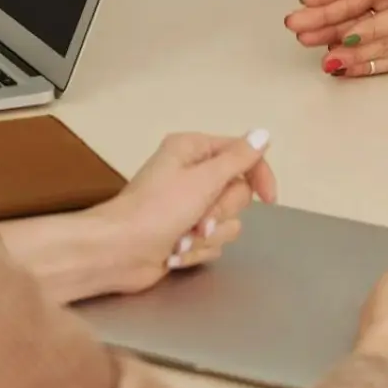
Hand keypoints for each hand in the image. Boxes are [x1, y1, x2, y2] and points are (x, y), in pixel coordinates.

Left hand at [93, 130, 278, 293]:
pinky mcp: (185, 235)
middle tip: (200, 220)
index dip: (259, 175)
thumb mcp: (202, 180)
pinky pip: (212, 243)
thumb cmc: (156, 210)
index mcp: (192, 150)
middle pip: (237, 192)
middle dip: (221, 212)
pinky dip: (195, 251)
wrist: (118, 253)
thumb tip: (262, 134)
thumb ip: (237, 159)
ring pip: (228, 222)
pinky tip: (174, 253)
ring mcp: (188, 207)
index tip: (269, 198)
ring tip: (181, 239)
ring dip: (207, 236)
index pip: (242, 155)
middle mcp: (192, 174)